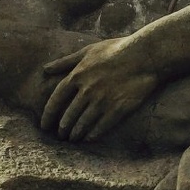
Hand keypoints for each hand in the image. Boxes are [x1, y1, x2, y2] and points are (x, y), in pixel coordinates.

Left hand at [41, 37, 161, 141]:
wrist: (145, 56)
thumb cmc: (116, 49)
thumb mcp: (88, 51)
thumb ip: (65, 61)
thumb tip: (45, 68)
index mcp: (77, 75)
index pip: (56, 100)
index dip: (48, 115)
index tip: (44, 125)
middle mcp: (87, 90)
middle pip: (68, 116)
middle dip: (62, 128)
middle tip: (60, 136)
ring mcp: (102, 101)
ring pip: (83, 124)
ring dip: (76, 134)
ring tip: (73, 139)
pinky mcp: (117, 109)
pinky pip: (101, 127)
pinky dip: (92, 135)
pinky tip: (89, 139)